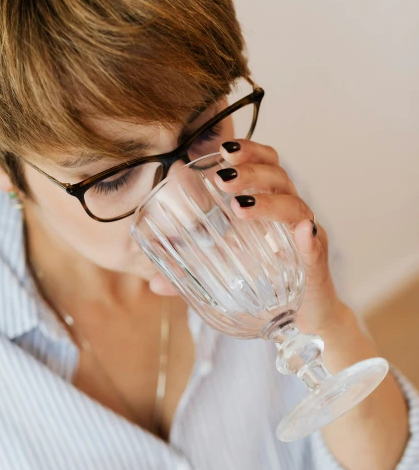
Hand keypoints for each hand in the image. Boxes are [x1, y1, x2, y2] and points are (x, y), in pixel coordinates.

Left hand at [150, 139, 344, 334]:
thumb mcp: (224, 277)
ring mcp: (306, 239)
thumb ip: (191, 277)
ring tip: (240, 207)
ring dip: (268, 201)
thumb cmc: (266, 288)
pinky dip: (309, 237)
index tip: (225, 147)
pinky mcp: (315, 265)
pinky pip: (315, 246)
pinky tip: (302, 231)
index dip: (250, 151)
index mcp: (270, 207)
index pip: (266, 165)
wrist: (301, 322)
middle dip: (251, 171)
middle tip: (223, 178)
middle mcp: (290, 216)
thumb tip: (154, 282)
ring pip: (294, 206)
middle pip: (278, 178)